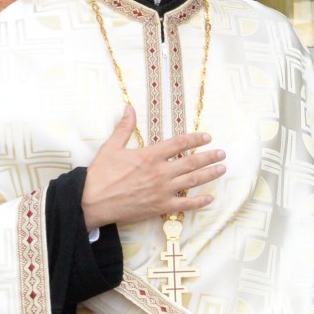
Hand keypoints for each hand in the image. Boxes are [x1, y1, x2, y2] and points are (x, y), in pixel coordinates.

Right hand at [79, 108, 224, 229]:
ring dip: (209, 174)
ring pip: (192, 181)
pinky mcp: (160, 207)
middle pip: (191, 162)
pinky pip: (185, 205)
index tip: (207, 137)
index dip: (195, 139)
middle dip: (209, 156)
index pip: (179, 144)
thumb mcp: (111, 147)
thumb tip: (129, 107)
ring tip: (222, 169)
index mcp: (149, 156)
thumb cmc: (100, 174)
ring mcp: (162, 190)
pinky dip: (199, 202)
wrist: (90, 202)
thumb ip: (124, 127)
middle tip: (222, 153)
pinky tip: (210, 198)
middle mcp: (160, 172)